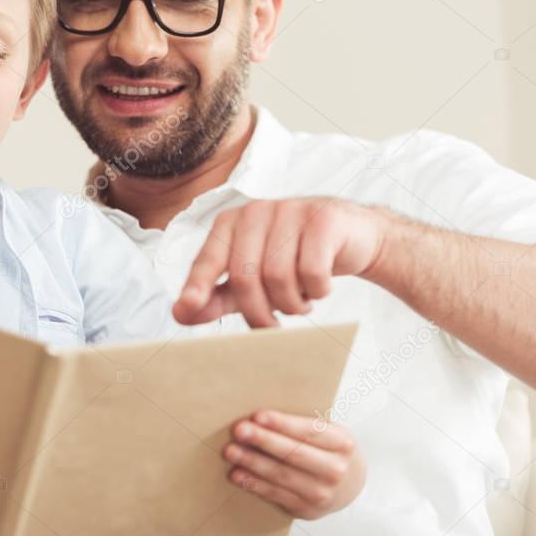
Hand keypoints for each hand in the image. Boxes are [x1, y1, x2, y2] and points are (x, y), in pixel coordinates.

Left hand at [174, 198, 388, 326]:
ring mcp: (290, 209)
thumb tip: (180, 314)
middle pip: (244, 277)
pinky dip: (317, 290)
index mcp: (230, 223)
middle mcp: (256, 211)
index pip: (208, 260)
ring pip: (279, 277)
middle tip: (274, 325)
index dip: (196, 287)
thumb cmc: (295, 260)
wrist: (354, 239)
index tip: (184, 309)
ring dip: (292, 304)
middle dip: (259, 312)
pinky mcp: (323, 218)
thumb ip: (216, 297)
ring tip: (300, 302)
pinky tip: (320, 287)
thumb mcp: (252, 280)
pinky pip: (313, 271)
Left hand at [222, 409, 365, 519]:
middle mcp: (335, 469)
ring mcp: (322, 493)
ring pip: (281, 475)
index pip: (309, 431)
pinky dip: (254, 484)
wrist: (350, 484)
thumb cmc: (328, 449)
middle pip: (294, 453)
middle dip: (264, 441)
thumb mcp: (327, 431)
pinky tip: (237, 474)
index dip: (282, 424)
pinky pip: (275, 494)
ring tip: (231, 451)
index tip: (258, 415)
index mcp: (342, 443)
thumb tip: (259, 416)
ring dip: (253, 463)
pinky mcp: (306, 509)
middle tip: (239, 430)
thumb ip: (301, 424)